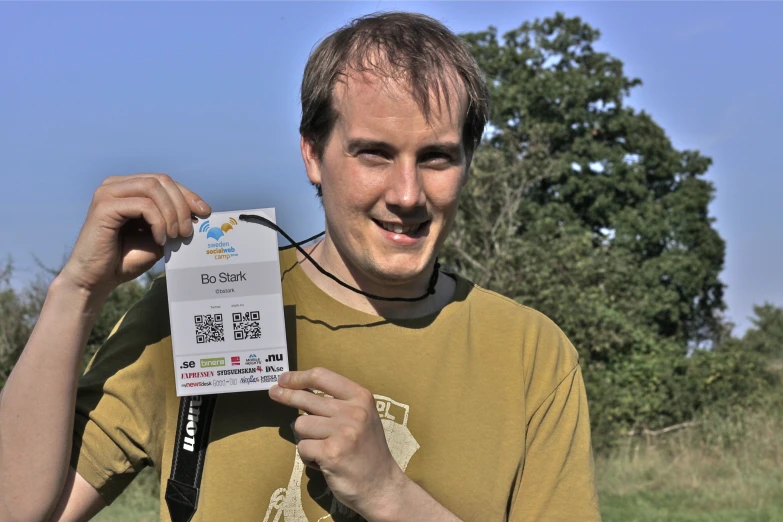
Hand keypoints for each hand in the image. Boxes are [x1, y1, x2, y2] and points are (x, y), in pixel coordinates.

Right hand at [60, 173, 209, 298]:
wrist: (96, 280)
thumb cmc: (125, 259)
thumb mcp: (158, 236)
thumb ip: (173, 221)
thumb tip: (200, 213)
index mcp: (128, 188)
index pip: (164, 181)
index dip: (187, 195)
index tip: (205, 212)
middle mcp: (116, 185)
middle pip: (161, 180)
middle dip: (182, 204)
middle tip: (189, 231)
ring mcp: (107, 193)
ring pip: (153, 188)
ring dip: (172, 212)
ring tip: (175, 236)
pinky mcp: (103, 206)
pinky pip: (143, 205)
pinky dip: (158, 222)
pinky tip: (160, 240)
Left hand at [269, 368, 405, 519]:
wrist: (382, 486)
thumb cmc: (368, 451)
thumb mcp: (362, 417)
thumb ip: (337, 403)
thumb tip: (300, 391)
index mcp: (361, 397)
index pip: (322, 376)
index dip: (298, 377)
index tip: (284, 379)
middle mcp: (354, 411)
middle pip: (306, 398)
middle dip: (286, 395)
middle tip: (274, 393)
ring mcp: (343, 432)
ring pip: (301, 425)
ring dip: (306, 438)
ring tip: (322, 448)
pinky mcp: (331, 453)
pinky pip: (302, 447)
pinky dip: (307, 457)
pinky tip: (323, 462)